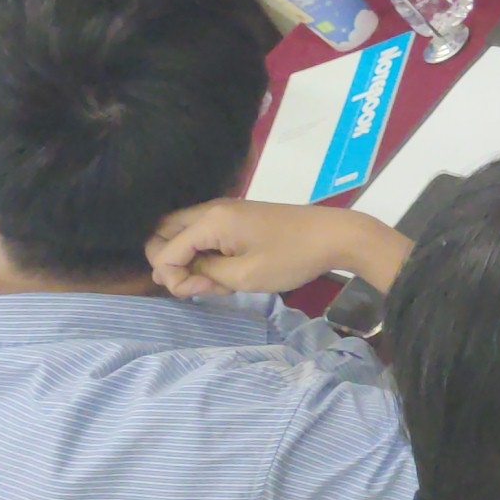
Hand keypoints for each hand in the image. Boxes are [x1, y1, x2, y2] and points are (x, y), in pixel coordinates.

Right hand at [146, 200, 404, 297]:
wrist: (335, 235)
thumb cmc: (291, 257)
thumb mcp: (244, 276)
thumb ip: (204, 275)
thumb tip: (177, 273)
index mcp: (211, 220)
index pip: (163, 250)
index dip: (173, 277)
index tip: (201, 290)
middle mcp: (212, 208)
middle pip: (164, 233)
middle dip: (172, 263)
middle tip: (202, 284)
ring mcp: (225, 210)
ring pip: (183, 234)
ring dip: (189, 259)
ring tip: (217, 280)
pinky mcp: (238, 216)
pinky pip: (204, 233)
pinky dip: (205, 252)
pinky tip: (227, 271)